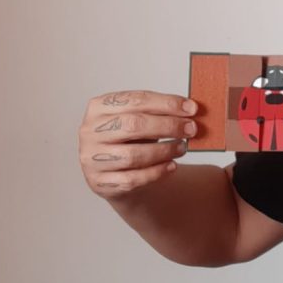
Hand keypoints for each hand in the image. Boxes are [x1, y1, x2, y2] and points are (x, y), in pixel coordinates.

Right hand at [78, 90, 197, 199]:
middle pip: (133, 125)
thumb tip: (190, 109)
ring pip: (133, 155)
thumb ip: (159, 112)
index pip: (136, 100)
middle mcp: (90, 131)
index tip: (191, 108)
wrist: (114, 172)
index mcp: (99, 107)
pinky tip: (171, 166)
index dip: (167, 103)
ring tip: (182, 148)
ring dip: (164, 151)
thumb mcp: (138, 119)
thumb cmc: (129, 139)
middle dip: (168, 126)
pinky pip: (133, 179)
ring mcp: (92, 158)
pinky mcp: (99, 182)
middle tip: (191, 129)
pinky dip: (156, 172)